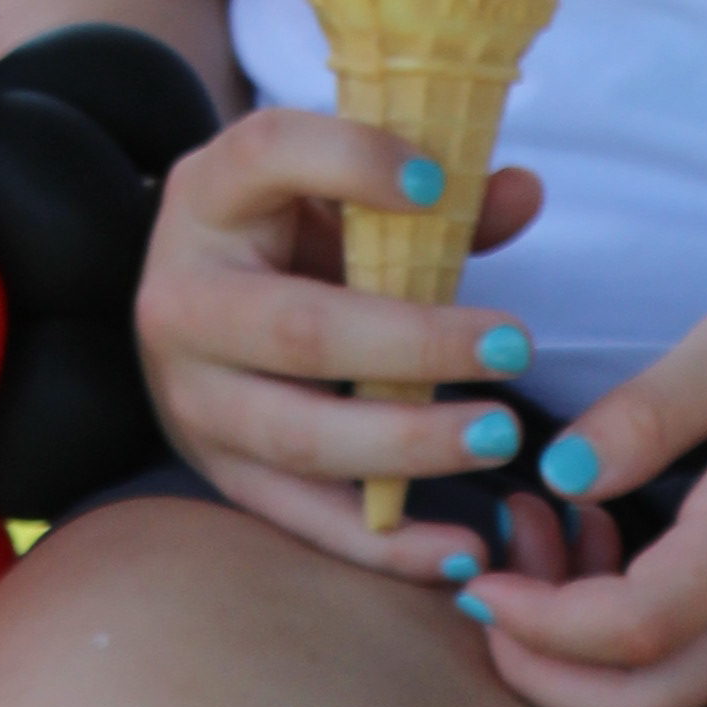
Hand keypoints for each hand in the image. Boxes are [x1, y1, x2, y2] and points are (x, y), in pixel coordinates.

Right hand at [133, 100, 552, 575]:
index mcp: (209, 194)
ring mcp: (194, 397)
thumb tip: (522, 193)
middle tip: (514, 346)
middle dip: (414, 344)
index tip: (435, 183)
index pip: (268, 153)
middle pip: (300, 328)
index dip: (350, 160)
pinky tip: (463, 552)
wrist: (187, 312)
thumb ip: (429, 198)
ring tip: (499, 433)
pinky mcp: (221, 474)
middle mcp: (184, 297)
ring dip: (410, 445)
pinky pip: (307, 522)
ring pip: (302, 436)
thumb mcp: (328, 193)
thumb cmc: (280, 236)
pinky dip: (387, 546)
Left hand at [451, 265, 706, 706]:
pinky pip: (690, 656)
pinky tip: (595, 526)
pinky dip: (617, 627)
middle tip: (481, 582)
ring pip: (666, 695)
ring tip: (532, 527)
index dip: (540, 627)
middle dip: (542, 674)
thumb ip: (651, 409)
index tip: (474, 576)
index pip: (636, 633)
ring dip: (576, 650)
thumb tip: (559, 476)